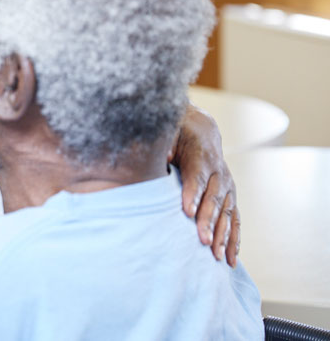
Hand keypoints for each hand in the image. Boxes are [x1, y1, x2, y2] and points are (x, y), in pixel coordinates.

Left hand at [169, 103, 239, 266]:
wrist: (200, 130)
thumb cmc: (177, 135)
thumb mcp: (168, 135)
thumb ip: (161, 146)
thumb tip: (154, 157)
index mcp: (201, 155)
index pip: (197, 177)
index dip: (193, 194)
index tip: (187, 212)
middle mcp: (219, 172)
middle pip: (213, 199)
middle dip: (208, 220)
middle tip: (203, 241)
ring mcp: (227, 186)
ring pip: (227, 212)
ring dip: (223, 235)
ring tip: (218, 256)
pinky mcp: (229, 198)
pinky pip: (235, 220)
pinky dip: (234, 239)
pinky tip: (231, 258)